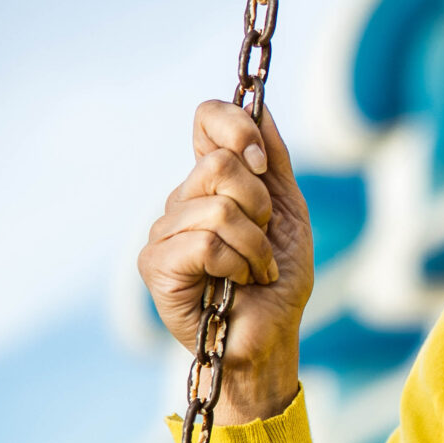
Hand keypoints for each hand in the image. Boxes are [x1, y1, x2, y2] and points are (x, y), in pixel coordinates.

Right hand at [138, 100, 313, 423]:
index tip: (261, 162)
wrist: (272, 337)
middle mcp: (180, 200)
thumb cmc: (278, 281)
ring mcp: (162, 232)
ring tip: (255, 269)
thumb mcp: (288, 211)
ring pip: (217, 208)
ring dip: (255, 245)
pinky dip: (238, 264)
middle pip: (218, 164)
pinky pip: (205, 243)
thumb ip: (274, 161)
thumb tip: (262, 105)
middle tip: (264, 238)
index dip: (236, 126)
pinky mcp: (155, 265)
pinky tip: (238, 282)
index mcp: (210, 182)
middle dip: (259, 205)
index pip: (205, 118)